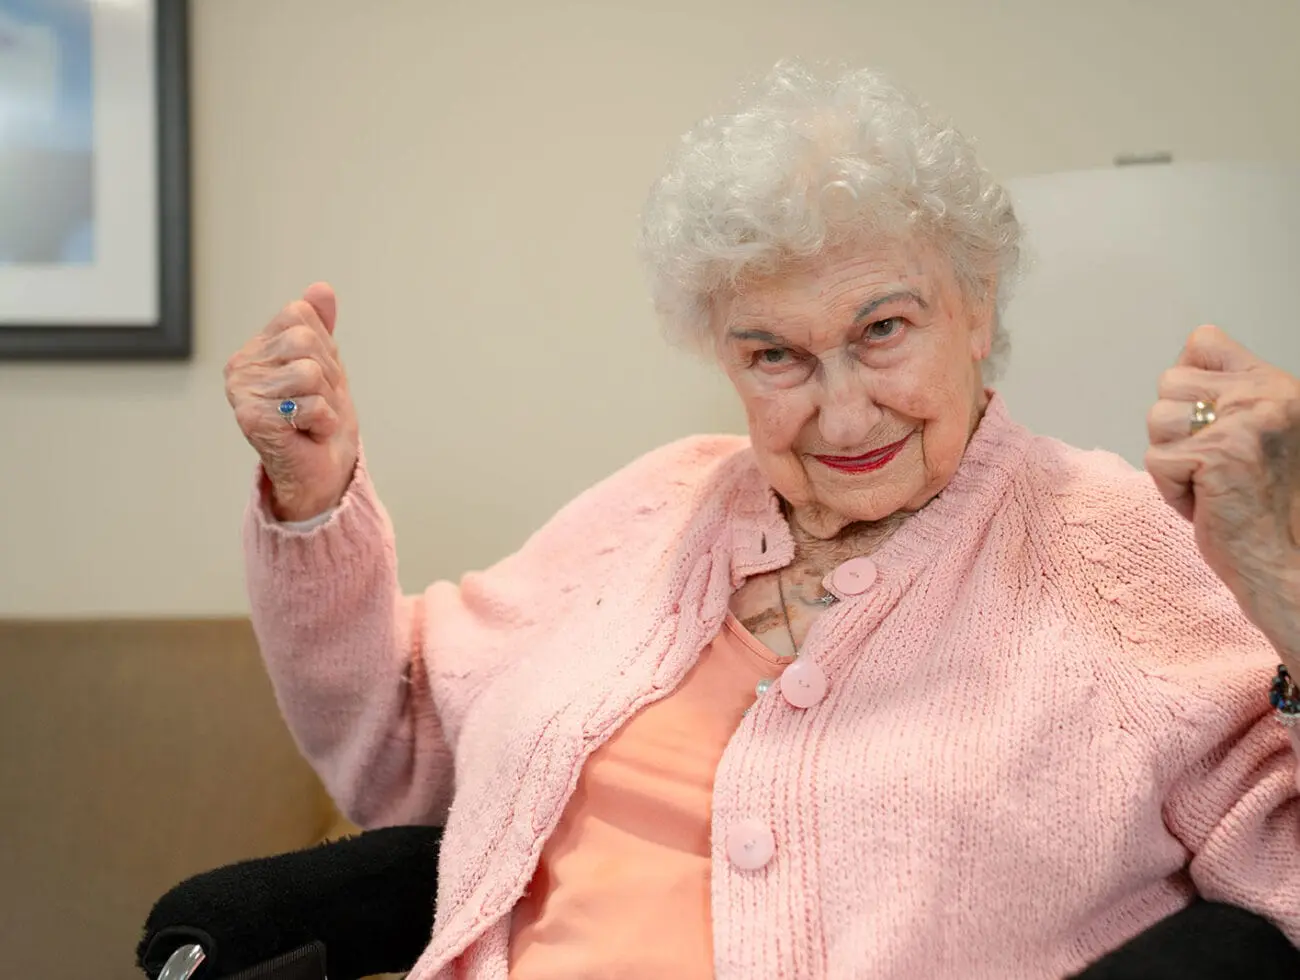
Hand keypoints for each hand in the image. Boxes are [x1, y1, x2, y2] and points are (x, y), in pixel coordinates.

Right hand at [225, 282, 359, 520]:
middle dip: (329, 375)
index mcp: (256, 347)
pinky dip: (323, 422)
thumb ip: (320, 325)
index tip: (319, 378)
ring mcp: (243, 393)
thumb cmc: (322, 419)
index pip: (300, 314)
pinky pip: (311, 404)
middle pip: (305, 340)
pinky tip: (307, 434)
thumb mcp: (327, 363)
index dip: (325, 347)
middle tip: (318, 402)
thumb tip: (321, 288)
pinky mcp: (252, 419)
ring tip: (312, 418)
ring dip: (326, 400)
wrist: (322, 471)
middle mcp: (240, 366)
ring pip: (310, 371)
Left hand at [1146, 325, 1299, 665]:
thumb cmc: (1268, 505)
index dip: (1187, 378)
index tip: (1206, 420)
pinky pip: (1155, 459)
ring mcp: (1242, 424)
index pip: (1204, 341)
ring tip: (1210, 483)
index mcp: (1275, 385)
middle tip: (1212, 464)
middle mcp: (1264, 396)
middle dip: (1174, 428)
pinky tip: (1207, 504)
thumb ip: (1229, 397)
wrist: (1288, 561)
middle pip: (1168, 382)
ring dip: (1171, 460)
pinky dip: (1171, 490)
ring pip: (1156, 419)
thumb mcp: (1260, 432)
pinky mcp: (1216, 455)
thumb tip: (1180, 369)